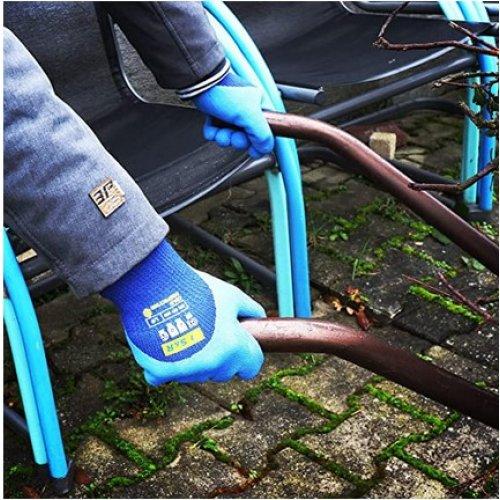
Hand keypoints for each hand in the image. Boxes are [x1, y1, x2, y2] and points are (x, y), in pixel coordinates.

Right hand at [102, 240, 264, 384]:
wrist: (155, 284)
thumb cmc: (195, 287)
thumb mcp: (231, 294)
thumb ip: (250, 310)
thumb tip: (259, 319)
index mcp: (233, 347)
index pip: (252, 367)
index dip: (247, 355)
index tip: (238, 346)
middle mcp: (212, 364)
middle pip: (224, 372)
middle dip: (219, 357)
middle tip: (207, 332)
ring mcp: (186, 371)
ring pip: (197, 375)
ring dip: (195, 361)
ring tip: (184, 331)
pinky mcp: (160, 372)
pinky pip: (168, 377)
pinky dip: (166, 366)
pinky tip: (164, 344)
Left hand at [193, 72, 273, 157]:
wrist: (200, 81)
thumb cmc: (224, 91)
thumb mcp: (249, 114)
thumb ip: (262, 134)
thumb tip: (267, 148)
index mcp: (259, 106)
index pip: (266, 131)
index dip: (259, 143)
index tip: (253, 149)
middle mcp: (246, 109)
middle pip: (246, 137)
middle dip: (238, 140)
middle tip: (234, 136)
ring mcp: (230, 112)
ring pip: (230, 136)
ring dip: (225, 138)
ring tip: (221, 131)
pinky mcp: (215, 114)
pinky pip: (217, 132)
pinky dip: (213, 133)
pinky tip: (212, 127)